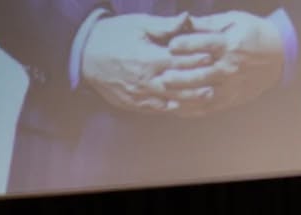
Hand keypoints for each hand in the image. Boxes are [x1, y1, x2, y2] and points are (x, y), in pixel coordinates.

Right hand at [81, 13, 207, 112]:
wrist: (83, 53)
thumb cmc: (112, 34)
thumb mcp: (138, 25)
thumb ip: (164, 26)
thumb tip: (187, 18)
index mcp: (149, 58)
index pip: (180, 60)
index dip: (198, 58)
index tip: (213, 56)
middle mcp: (146, 79)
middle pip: (180, 83)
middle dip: (199, 81)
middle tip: (218, 79)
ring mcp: (140, 93)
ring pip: (171, 99)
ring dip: (190, 98)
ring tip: (207, 95)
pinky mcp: (133, 103)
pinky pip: (157, 109)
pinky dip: (172, 107)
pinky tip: (184, 105)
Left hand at [161, 11, 284, 116]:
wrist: (279, 56)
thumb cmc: (252, 33)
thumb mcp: (232, 20)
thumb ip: (207, 24)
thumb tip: (184, 21)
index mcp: (230, 45)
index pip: (206, 45)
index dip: (187, 45)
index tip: (171, 45)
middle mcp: (231, 68)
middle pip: (203, 75)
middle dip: (182, 78)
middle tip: (163, 78)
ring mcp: (232, 86)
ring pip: (205, 95)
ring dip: (185, 97)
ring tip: (166, 97)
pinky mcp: (233, 98)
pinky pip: (211, 107)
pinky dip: (193, 110)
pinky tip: (177, 108)